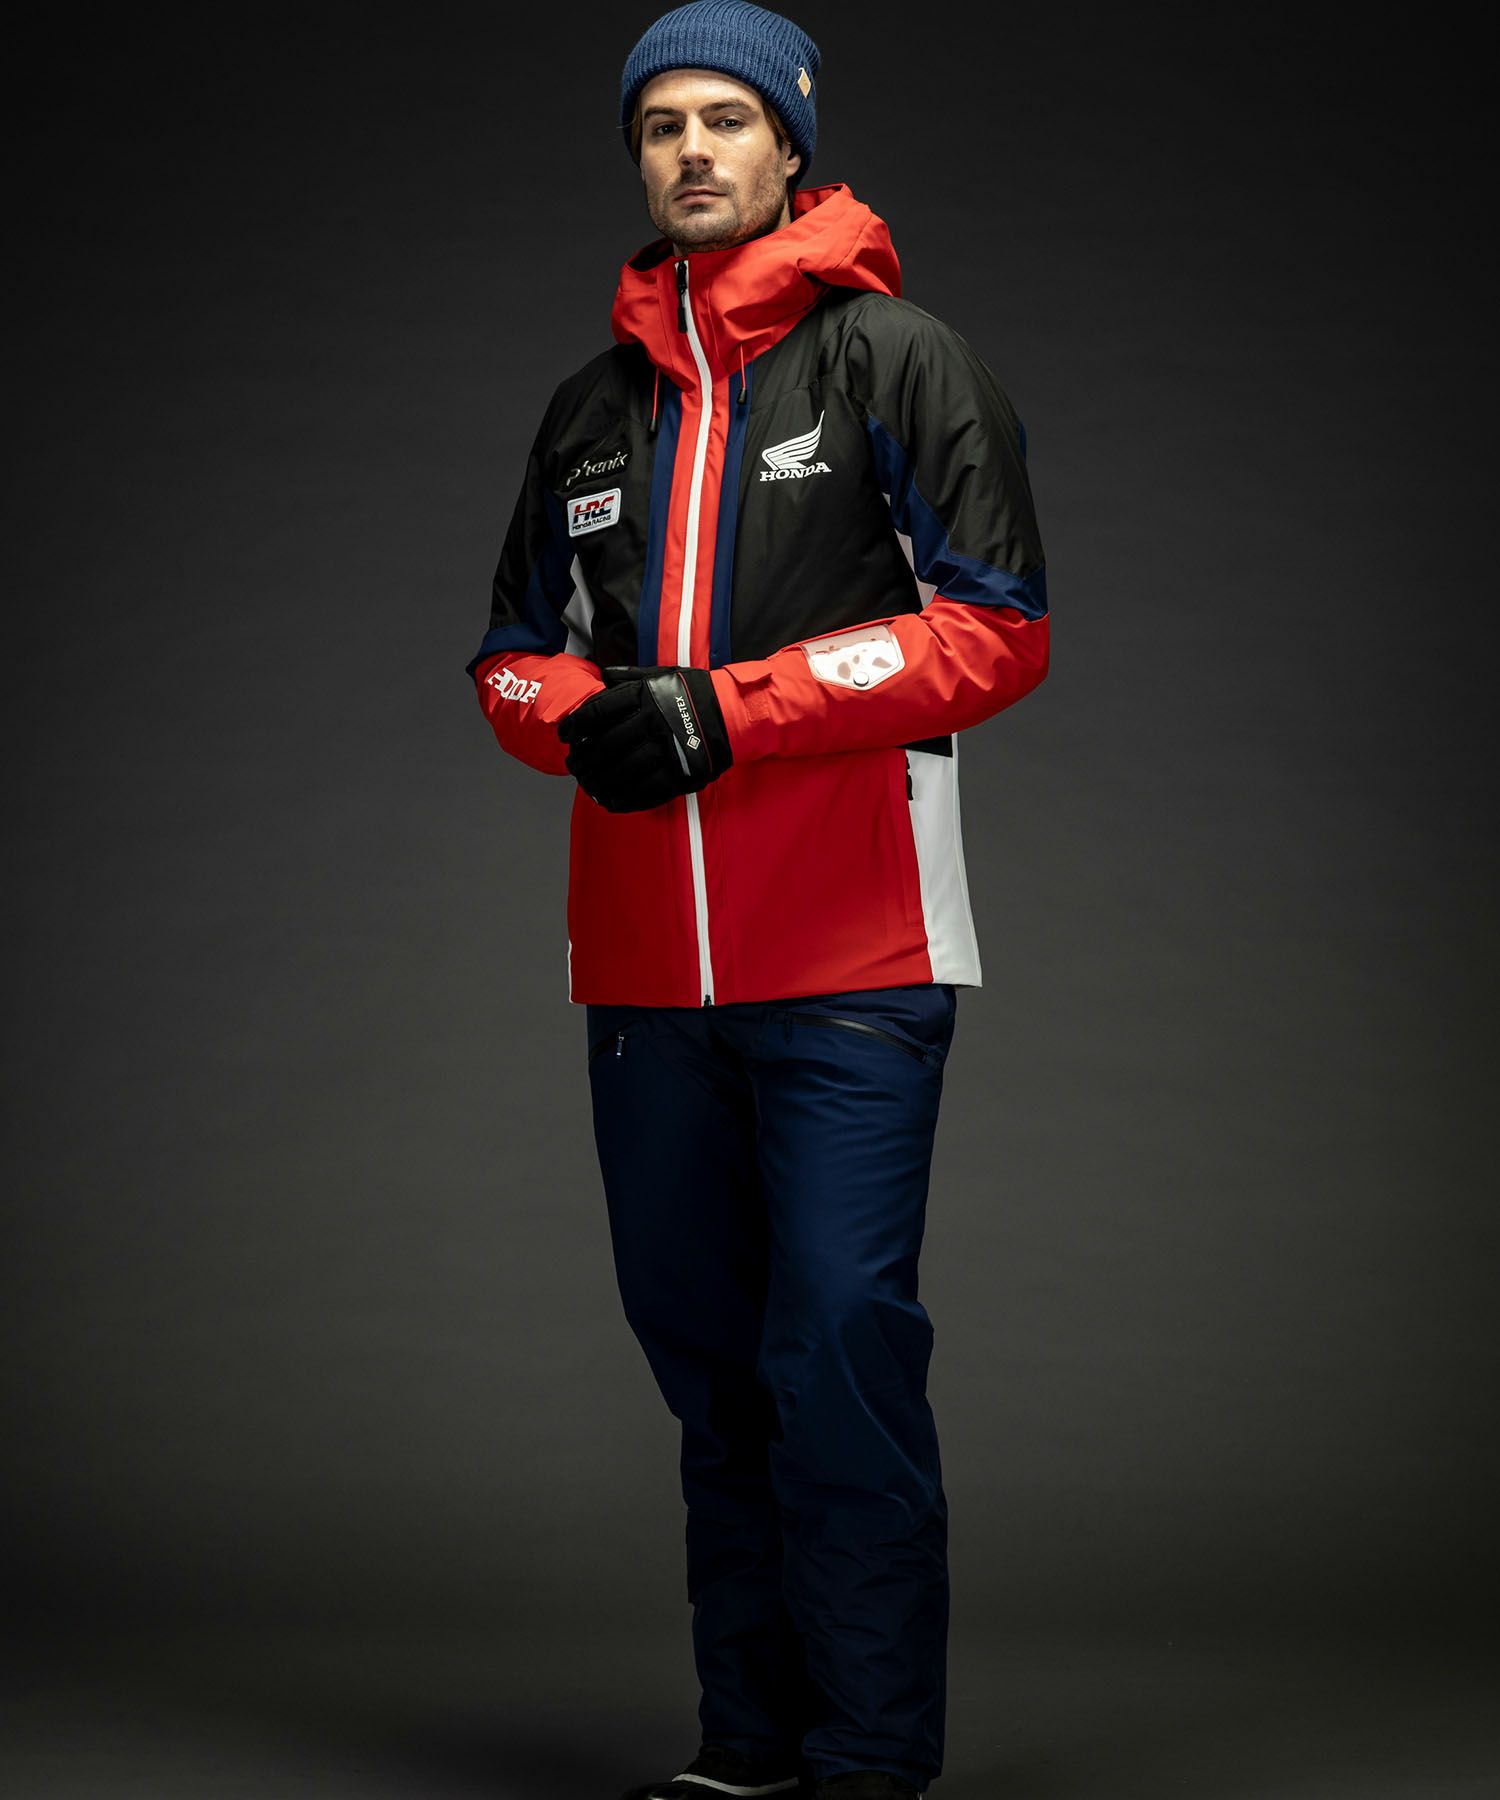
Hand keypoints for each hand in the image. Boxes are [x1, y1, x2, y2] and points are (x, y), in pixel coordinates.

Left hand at [557, 665, 732, 811]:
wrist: (734, 714)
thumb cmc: (694, 693)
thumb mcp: (662, 674)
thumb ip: (630, 677)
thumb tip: (603, 676)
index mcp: (645, 696)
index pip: (599, 712)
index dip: (576, 725)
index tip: (565, 735)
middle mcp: (654, 723)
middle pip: (605, 746)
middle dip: (583, 758)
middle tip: (574, 765)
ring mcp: (667, 751)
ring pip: (622, 772)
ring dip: (598, 782)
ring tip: (586, 784)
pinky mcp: (680, 774)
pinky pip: (645, 792)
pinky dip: (623, 799)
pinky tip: (608, 800)